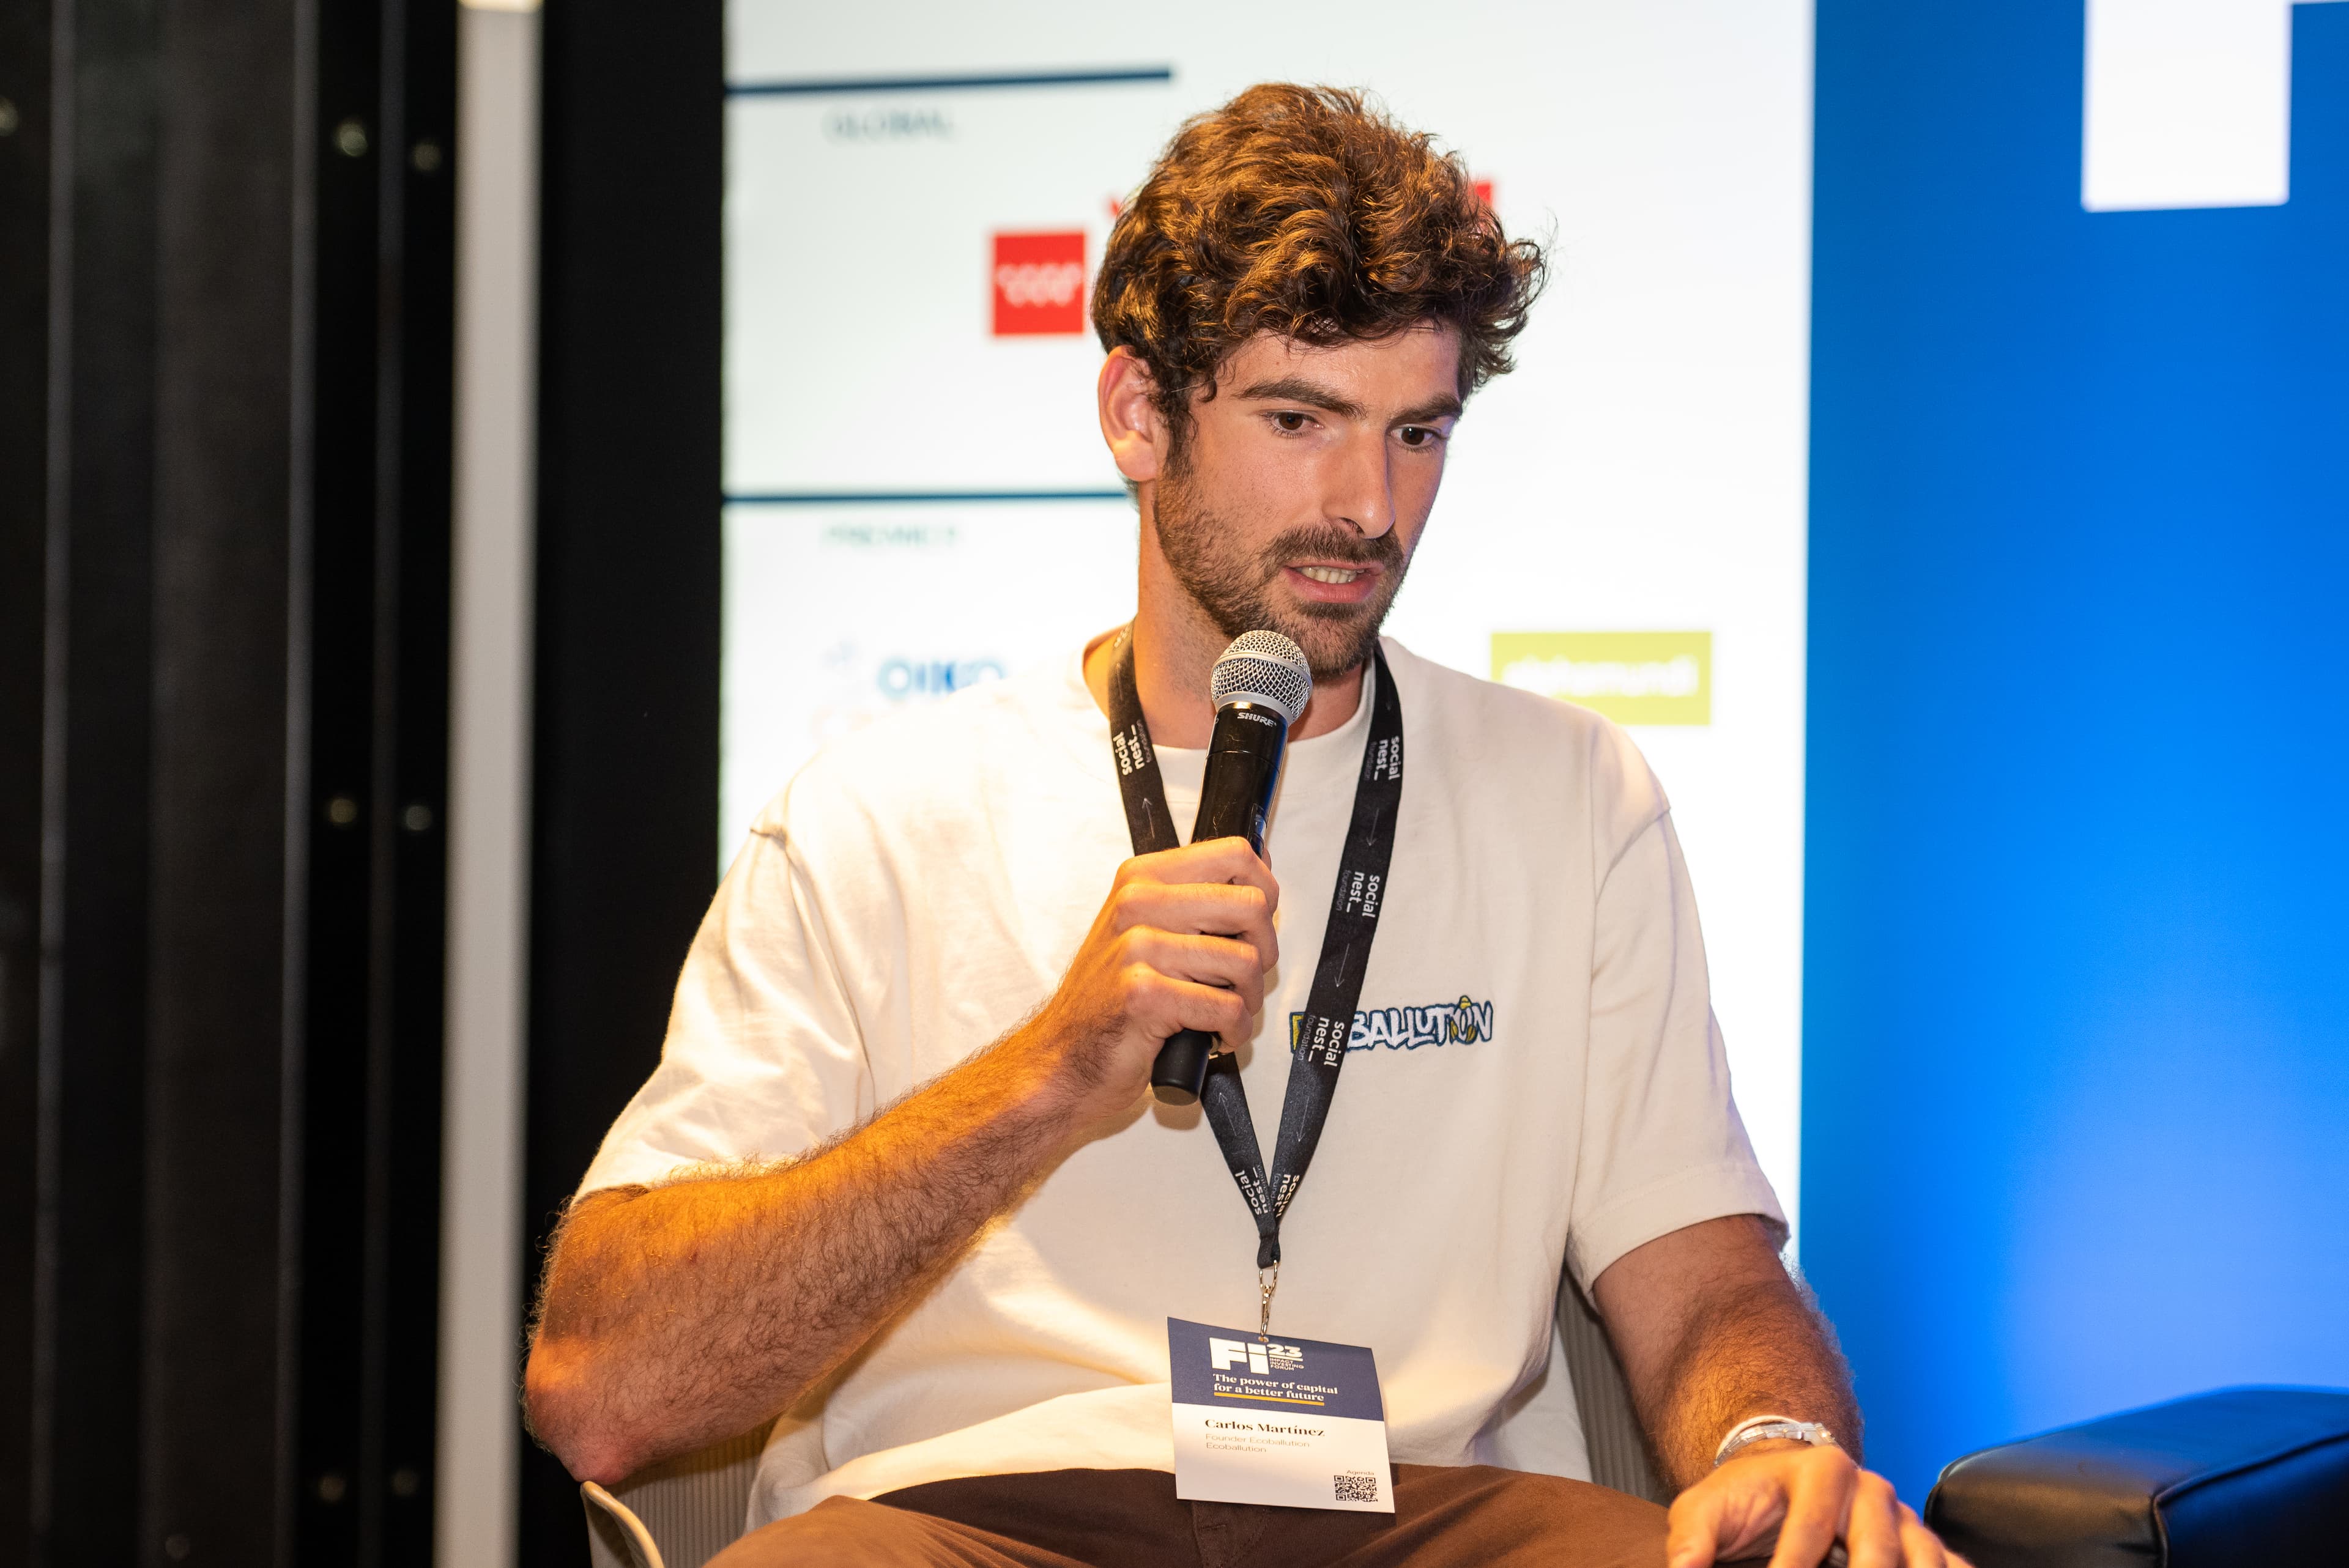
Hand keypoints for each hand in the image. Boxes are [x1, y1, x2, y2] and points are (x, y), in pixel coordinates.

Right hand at [1019, 837, 1279, 1123]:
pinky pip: (1228, 1008)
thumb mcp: (1145, 930)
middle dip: (1264, 950)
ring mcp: (1139, 948)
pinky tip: (1210, 1035)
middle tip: (1241, 977)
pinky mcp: (1146, 994)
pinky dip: (1233, 1031)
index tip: (1258, 921)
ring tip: (1221, 1011)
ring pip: (1246, 961)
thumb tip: (1260, 874)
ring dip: (1247, 999)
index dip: (1265, 889)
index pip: (1234, 854)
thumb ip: (1195, 900)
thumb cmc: (1108, 1000)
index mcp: (1142, 878)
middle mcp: (1138, 903)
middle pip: (1252, 905)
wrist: (1062, 1057)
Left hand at [1666, 1442, 1972, 1567]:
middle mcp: (1869, 1489)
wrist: (1780, 1478)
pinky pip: (1952, 1565)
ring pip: (1923, 1558)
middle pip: (1877, 1548)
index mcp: (1818, 1470)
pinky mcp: (1923, 1545)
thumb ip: (1690, 1544)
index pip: (1809, 1530)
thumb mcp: (1703, 1512)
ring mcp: (1903, 1518)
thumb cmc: (1743, 1500)